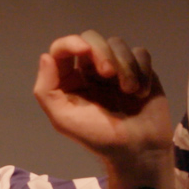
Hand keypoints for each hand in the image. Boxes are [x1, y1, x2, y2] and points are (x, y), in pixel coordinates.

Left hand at [34, 31, 171, 166]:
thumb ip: (47, 89)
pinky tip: (141, 92)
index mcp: (69, 80)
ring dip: (125, 66)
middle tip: (108, 74)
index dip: (70, 42)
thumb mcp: (64, 119)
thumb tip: (46, 56)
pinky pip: (141, 54)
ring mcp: (117, 68)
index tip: (84, 50)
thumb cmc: (99, 137)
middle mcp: (91, 69)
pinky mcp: (141, 70)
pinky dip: (142, 70)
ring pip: (118, 44)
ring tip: (130, 92)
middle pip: (92, 38)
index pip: (62, 49)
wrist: (138, 150)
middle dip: (101, 52)